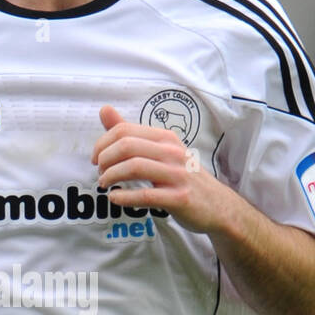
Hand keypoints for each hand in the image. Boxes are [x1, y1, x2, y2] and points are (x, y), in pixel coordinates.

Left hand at [91, 105, 229, 233]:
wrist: (218, 205)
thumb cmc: (184, 177)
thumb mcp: (161, 151)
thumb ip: (131, 133)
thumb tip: (104, 110)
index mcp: (165, 138)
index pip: (125, 131)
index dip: (102, 143)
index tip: (96, 158)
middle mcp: (171, 152)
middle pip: (126, 146)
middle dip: (105, 159)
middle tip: (99, 172)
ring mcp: (177, 175)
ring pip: (134, 167)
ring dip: (111, 176)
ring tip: (104, 184)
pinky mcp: (179, 198)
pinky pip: (146, 196)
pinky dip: (124, 197)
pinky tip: (115, 198)